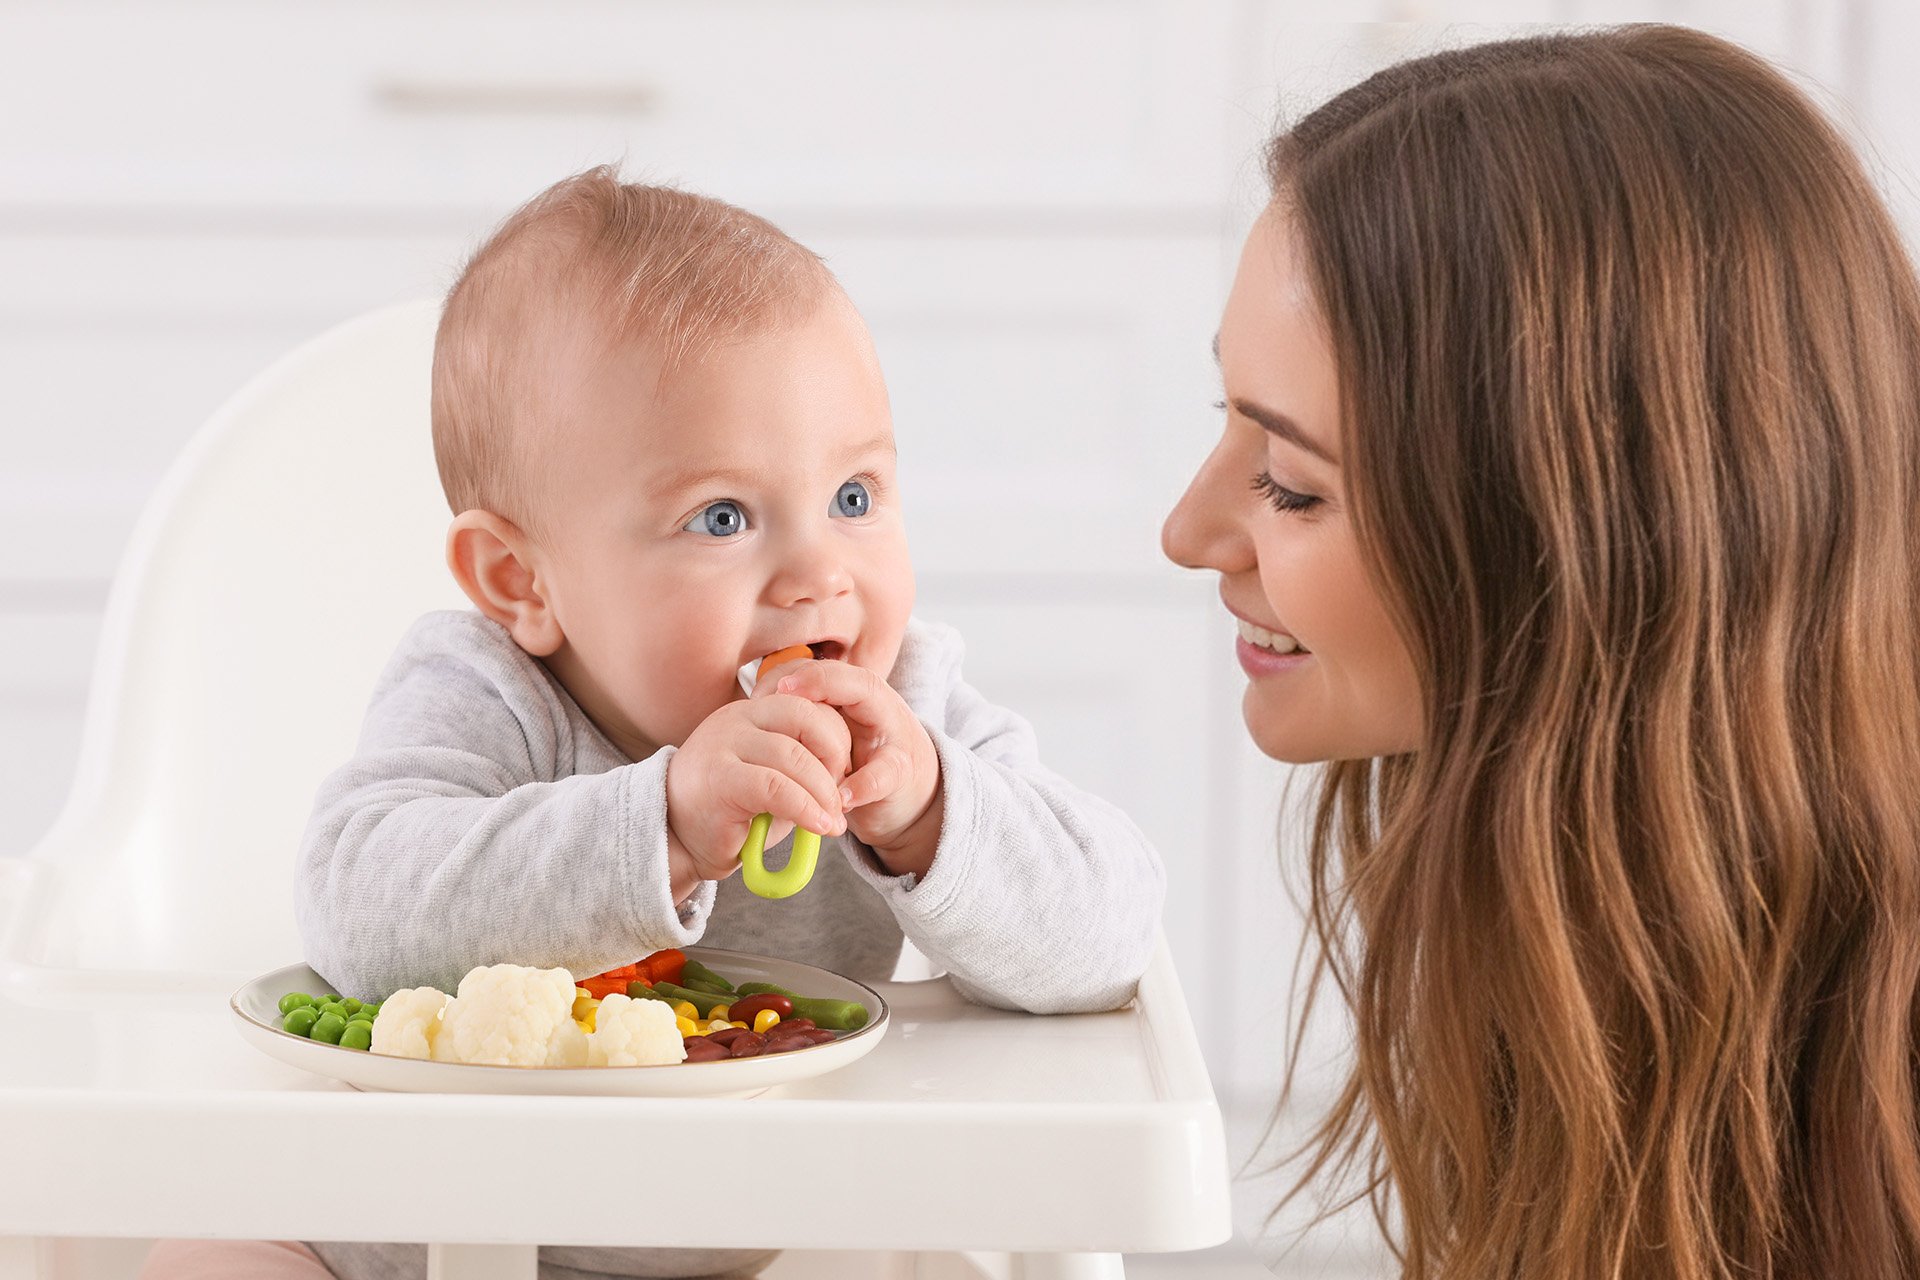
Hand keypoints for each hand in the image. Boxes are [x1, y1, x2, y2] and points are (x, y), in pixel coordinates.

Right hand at [664, 694, 851, 900]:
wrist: (676, 842)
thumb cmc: (730, 814)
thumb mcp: (773, 782)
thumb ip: (804, 769)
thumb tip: (847, 780)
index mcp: (752, 712)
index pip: (808, 703)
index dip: (836, 738)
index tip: (845, 776)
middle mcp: (736, 719)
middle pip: (806, 718)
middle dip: (836, 758)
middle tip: (842, 797)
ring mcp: (723, 744)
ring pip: (794, 756)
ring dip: (824, 793)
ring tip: (833, 821)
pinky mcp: (719, 778)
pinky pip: (777, 788)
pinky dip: (807, 809)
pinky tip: (818, 827)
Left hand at [754, 659, 941, 878]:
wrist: (909, 793)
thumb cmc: (859, 760)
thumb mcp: (830, 734)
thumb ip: (804, 716)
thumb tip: (754, 707)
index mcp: (852, 693)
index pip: (822, 668)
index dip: (790, 674)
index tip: (759, 696)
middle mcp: (876, 703)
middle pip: (851, 677)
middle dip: (815, 681)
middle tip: (780, 696)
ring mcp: (893, 734)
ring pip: (873, 708)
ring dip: (836, 729)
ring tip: (804, 747)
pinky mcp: (902, 772)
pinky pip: (886, 771)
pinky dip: (864, 784)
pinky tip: (841, 798)